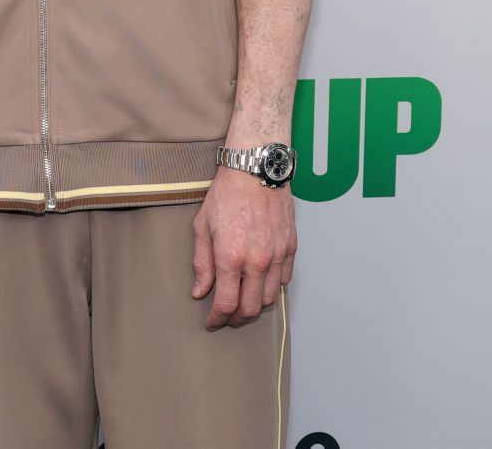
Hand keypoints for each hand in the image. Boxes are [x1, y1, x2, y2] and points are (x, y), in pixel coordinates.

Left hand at [190, 167, 296, 329]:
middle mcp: (257, 261)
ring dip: (255, 305)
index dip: (217, 319)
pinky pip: (284, 280)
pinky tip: (260, 282)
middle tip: (226, 317)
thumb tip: (200, 291)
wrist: (255, 169)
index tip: (212, 322)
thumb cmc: (226, 194)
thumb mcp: (202, 226)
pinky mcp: (290, 247)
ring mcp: (277, 256)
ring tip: (243, 300)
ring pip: (269, 298)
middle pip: (250, 309)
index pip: (226, 304)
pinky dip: (272, 287)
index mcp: (230, 258)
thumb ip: (202, 263)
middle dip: (236, 319)